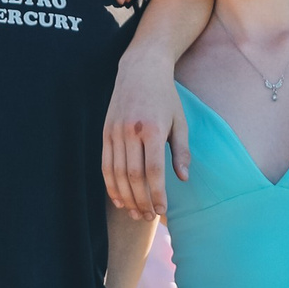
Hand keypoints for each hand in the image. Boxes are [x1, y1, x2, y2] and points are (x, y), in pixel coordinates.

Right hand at [103, 56, 189, 215]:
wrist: (140, 69)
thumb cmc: (165, 97)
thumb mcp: (180, 121)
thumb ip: (181, 151)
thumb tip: (183, 178)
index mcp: (151, 128)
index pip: (153, 170)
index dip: (156, 194)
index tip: (162, 210)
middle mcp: (130, 131)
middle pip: (133, 176)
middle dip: (141, 201)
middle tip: (149, 217)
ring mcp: (114, 132)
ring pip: (116, 174)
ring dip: (126, 197)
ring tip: (136, 214)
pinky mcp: (105, 132)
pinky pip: (105, 164)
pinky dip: (111, 185)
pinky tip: (119, 200)